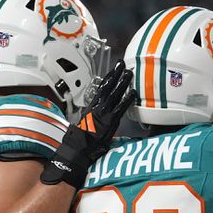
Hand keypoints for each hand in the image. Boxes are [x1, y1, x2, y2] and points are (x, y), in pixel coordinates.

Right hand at [41, 60, 134, 187]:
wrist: (78, 148)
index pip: (101, 89)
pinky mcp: (111, 120)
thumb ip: (94, 119)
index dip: (108, 79)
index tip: (113, 71)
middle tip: (121, 64)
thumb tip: (97, 119)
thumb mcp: (85, 126)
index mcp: (92, 107)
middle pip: (108, 87)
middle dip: (115, 74)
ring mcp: (104, 113)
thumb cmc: (81, 140)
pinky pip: (121, 107)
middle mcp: (98, 107)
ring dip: (122, 82)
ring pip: (114, 93)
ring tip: (129, 73)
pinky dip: (128, 99)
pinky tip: (133, 93)